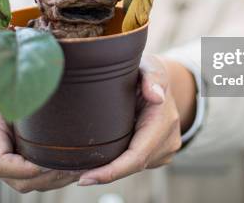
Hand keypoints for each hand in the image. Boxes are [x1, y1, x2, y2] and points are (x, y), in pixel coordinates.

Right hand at [0, 100, 81, 192]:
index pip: (1, 164)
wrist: (4, 96)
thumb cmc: (12, 91)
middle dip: (46, 177)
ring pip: (25, 185)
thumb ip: (8, 97)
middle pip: (16, 180)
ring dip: (53, 181)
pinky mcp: (12, 169)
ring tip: (77, 172)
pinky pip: (30, 181)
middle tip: (72, 169)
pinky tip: (70, 171)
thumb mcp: (11, 91)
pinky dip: (51, 179)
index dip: (25, 168)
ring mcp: (0, 164)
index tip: (48, 163)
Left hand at [76, 54, 182, 185]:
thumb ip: (152, 76)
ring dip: (110, 169)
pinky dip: (118, 163)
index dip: (111, 171)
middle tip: (74, 175)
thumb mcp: (149, 65)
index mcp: (164, 120)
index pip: (137, 156)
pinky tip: (99, 160)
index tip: (85, 178)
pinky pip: (136, 162)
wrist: (160, 79)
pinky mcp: (159, 152)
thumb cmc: (148, 70)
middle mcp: (168, 139)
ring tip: (82, 168)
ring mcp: (165, 148)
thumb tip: (156, 96)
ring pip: (133, 166)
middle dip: (105, 173)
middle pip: (133, 165)